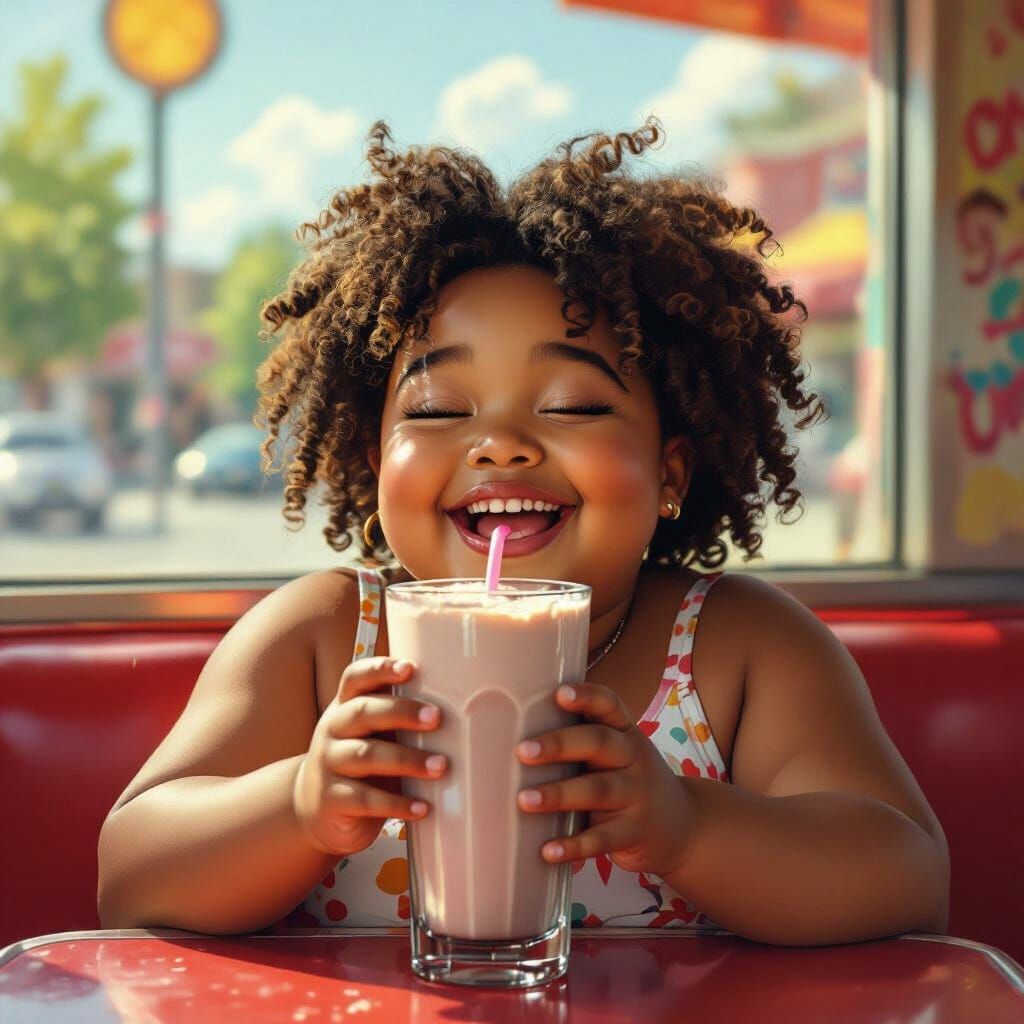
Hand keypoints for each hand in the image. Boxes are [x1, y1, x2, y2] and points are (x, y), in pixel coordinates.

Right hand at [293, 657, 446, 856]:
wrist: (315, 809)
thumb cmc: (359, 761)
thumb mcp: (371, 734)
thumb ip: (398, 718)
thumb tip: (460, 705)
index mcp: (344, 706)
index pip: (355, 678)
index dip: (380, 670)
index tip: (409, 667)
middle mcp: (333, 730)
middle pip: (363, 712)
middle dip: (401, 712)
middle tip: (437, 718)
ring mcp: (328, 765)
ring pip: (366, 756)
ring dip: (407, 760)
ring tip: (440, 766)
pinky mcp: (332, 800)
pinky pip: (366, 800)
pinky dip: (397, 804)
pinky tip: (422, 808)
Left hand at [516, 683, 696, 877]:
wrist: (684, 827)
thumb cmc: (631, 782)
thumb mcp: (620, 754)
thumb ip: (583, 743)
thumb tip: (515, 736)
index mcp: (625, 732)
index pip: (609, 705)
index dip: (586, 697)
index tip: (560, 694)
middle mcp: (634, 758)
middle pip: (598, 743)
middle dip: (559, 745)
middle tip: (523, 751)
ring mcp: (637, 795)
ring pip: (597, 790)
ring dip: (559, 795)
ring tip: (525, 800)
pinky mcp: (634, 832)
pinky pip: (602, 839)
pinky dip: (573, 845)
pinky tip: (548, 850)